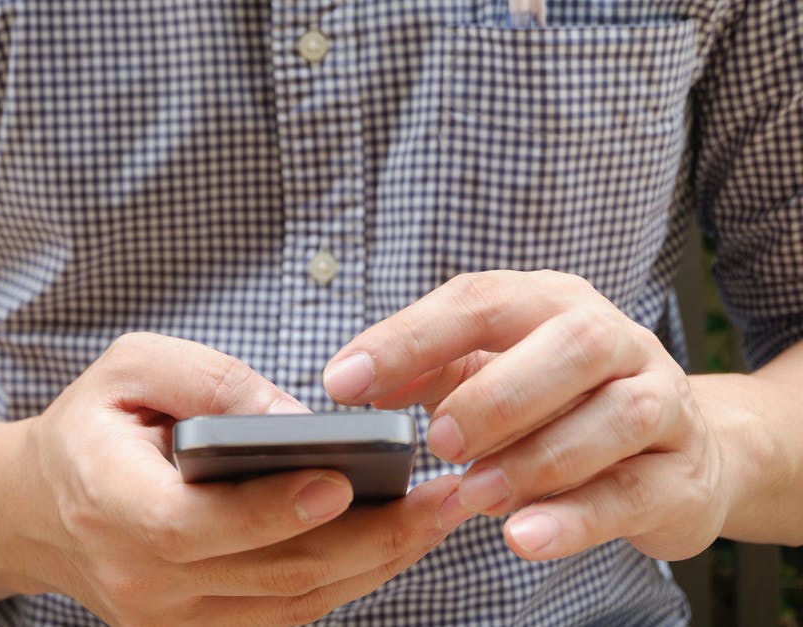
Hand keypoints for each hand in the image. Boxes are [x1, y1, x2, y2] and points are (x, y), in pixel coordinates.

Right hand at [16, 333, 471, 625]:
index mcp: (105, 500)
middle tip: (439, 498)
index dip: (267, 512)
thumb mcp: (130, 367)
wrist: (43, 510)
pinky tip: (390, 543)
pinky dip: (344, 581)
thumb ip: (209, 382)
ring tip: (435, 517)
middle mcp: (135, 577)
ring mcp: (165, 620)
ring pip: (289, 605)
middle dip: (366, 541)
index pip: (190, 526)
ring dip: (373, 565)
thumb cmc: (93, 426)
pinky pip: (284, 616)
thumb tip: (296, 420)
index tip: (342, 482)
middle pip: (264, 575)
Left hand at [323, 271, 726, 561]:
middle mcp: (615, 339)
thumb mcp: (489, 374)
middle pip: (570, 346)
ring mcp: (662, 403)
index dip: (408, 339)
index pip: (480, 301)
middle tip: (438, 442)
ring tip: (474, 494)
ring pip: (615, 418)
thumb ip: (428, 373)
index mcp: (552, 303)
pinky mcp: (683, 474)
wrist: (680, 452)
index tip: (343, 382)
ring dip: (535, 458)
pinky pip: (636, 492)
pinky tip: (523, 535)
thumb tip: (355, 382)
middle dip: (496, 395)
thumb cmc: (560, 405)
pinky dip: (576, 518)